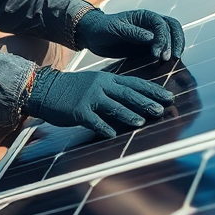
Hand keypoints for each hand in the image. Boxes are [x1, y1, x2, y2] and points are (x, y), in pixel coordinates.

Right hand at [25, 67, 173, 138]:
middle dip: (146, 102)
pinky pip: (94, 120)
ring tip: (142, 122)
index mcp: (106, 79)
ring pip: (113, 106)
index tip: (169, 96)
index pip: (135, 83)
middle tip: (163, 109)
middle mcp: (100, 86)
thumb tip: (134, 99)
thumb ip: (112, 89)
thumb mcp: (94, 83)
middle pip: (128, 94)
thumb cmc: (72, 89)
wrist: (45, 89)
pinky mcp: (78, 111)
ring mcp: (89, 98)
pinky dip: (103, 128)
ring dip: (129, 114)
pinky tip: (113, 135)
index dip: (153, 90)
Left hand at [76, 9, 185, 61]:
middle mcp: (150, 24)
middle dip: (176, 42)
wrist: (93, 35)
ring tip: (172, 61)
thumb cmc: (102, 28)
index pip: (161, 24)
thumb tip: (152, 38)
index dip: (163, 38)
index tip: (157, 54)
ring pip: (172, 36)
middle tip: (172, 58)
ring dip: (175, 47)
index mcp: (144, 16)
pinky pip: (164, 48)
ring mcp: (151, 35)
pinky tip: (167, 64)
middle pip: (172, 28)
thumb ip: (133, 33)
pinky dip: (168, 53)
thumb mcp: (115, 29)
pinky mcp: (148, 46)